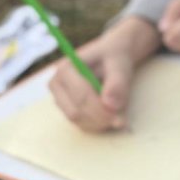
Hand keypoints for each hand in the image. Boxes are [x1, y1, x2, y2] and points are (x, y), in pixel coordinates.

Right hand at [48, 16, 159, 132]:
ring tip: (120, 118)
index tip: (120, 118)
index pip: (80, 96)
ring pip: (77, 120)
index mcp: (65, 69)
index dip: (100, 110)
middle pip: (75, 112)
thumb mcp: (120, 64)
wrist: (112, 55)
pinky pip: (81, 123)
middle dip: (99, 119)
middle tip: (122, 122)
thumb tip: (110, 105)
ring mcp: (60, 98)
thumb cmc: (115, 56)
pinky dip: (97, 124)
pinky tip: (112, 118)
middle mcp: (57, 85)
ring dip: (99, 124)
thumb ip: (117, 82)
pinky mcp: (67, 107)